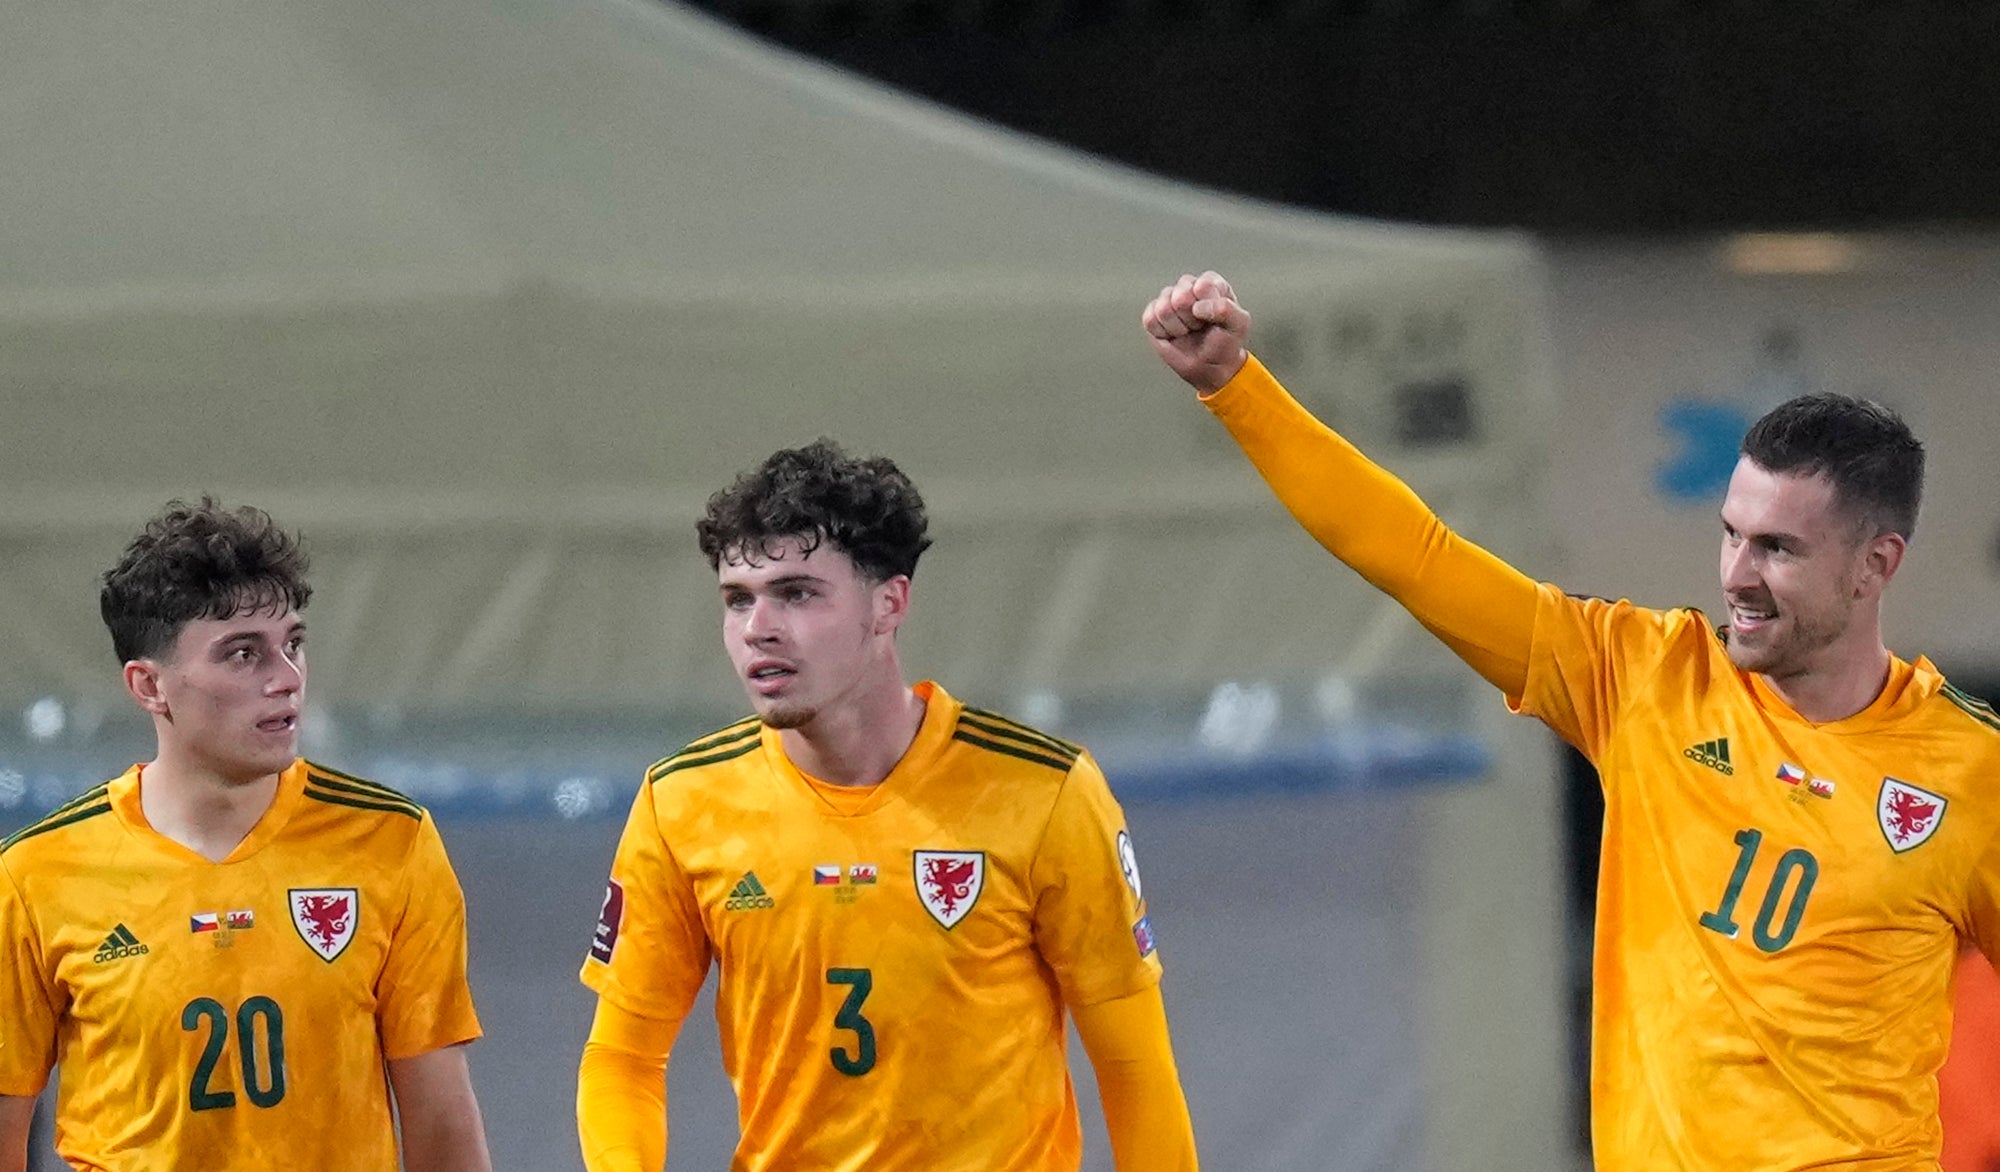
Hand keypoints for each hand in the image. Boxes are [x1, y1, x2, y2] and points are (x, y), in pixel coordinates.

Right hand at [1142, 270, 1250, 393]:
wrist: (1210, 368)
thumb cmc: (1225, 343)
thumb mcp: (1238, 324)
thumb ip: (1226, 308)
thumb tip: (1198, 307)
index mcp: (1211, 283)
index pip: (1202, 285)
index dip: (1207, 306)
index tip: (1213, 319)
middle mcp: (1188, 287)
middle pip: (1180, 295)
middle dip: (1191, 319)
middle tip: (1199, 326)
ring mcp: (1169, 300)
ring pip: (1163, 308)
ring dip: (1177, 327)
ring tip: (1188, 331)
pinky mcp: (1154, 315)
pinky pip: (1150, 319)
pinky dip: (1163, 333)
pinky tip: (1173, 335)